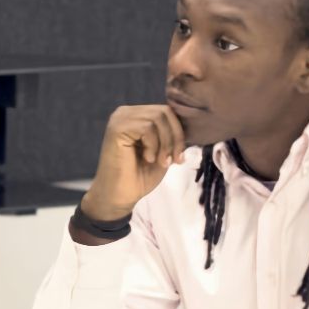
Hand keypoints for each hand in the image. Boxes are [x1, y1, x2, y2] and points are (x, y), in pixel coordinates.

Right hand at [75, 104, 187, 238]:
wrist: (120, 197)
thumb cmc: (139, 177)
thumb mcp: (163, 151)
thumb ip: (172, 134)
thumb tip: (192, 122)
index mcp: (136, 116)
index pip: (167, 111)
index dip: (179, 133)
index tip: (179, 158)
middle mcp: (126, 113)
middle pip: (164, 111)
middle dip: (175, 138)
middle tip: (172, 161)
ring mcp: (120, 119)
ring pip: (158, 118)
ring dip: (165, 143)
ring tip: (160, 162)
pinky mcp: (117, 128)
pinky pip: (148, 127)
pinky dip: (154, 145)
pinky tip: (147, 159)